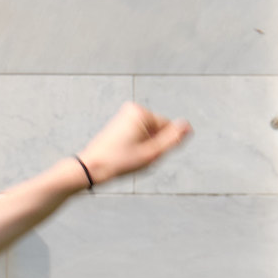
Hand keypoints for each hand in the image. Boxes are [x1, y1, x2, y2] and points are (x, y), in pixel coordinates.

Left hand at [77, 102, 191, 186]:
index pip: (168, 128)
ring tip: (127, 155)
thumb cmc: (118, 162)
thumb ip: (173, 139)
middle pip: (157, 130)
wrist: (89, 168)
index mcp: (141, 112)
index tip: (143, 152)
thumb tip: (188, 126)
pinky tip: (122, 153)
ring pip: (147, 135)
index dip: (161, 144)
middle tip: (134, 156)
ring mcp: (124, 116)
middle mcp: (132, 109)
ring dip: (143, 147)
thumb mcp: (152, 153)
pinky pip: (137, 136)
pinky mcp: (118, 124)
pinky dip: (134, 146)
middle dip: (152, 145)